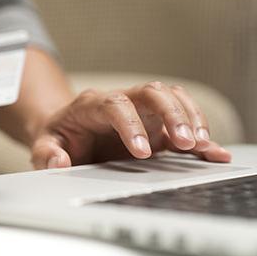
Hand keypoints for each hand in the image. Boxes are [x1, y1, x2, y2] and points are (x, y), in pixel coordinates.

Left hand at [31, 81, 231, 168]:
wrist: (66, 130)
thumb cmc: (57, 137)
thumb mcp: (43, 146)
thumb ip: (46, 155)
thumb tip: (59, 163)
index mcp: (91, 105)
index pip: (115, 105)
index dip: (131, 124)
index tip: (142, 152)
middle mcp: (119, 102)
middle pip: (151, 92)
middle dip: (172, 113)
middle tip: (186, 142)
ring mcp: (139, 111)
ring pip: (171, 98)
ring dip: (190, 118)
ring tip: (201, 145)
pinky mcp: (153, 125)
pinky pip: (180, 119)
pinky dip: (198, 132)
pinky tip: (212, 150)